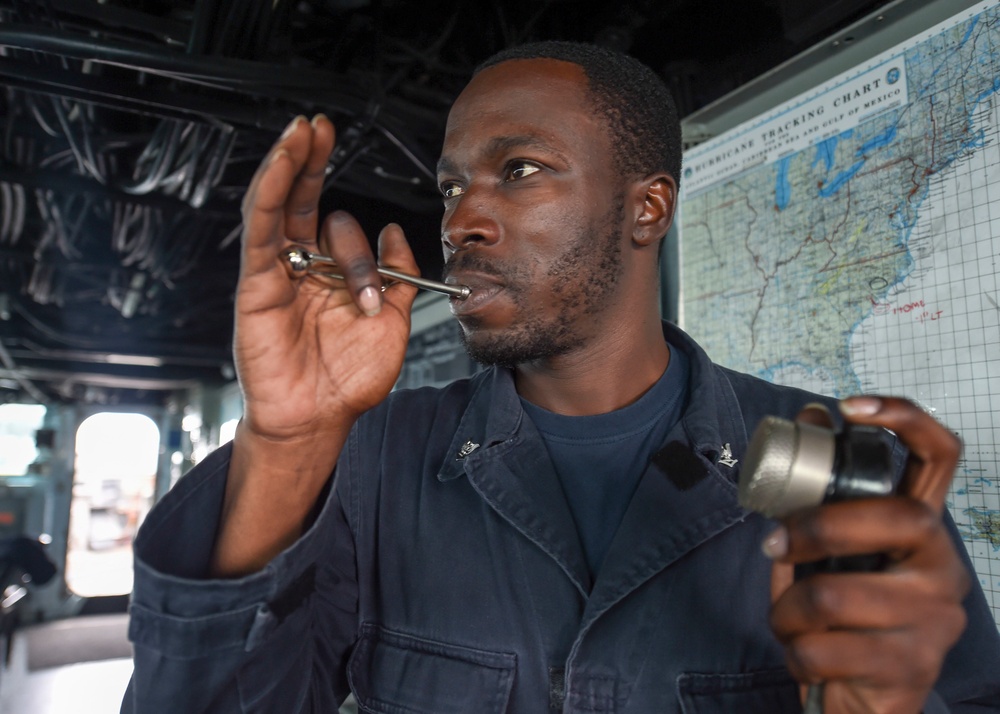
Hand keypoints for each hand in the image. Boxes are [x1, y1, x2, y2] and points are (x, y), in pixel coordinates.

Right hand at [235, 114, 418, 444]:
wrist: (322, 417)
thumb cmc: (350, 378)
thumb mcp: (392, 320)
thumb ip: (397, 275)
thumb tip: (396, 231)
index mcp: (330, 275)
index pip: (332, 220)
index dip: (335, 186)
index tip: (341, 147)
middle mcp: (301, 269)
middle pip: (300, 202)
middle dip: (309, 160)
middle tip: (318, 125)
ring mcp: (277, 275)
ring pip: (278, 210)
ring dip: (289, 168)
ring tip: (301, 133)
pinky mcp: (257, 285)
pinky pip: (259, 234)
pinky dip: (268, 197)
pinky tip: (279, 167)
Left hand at [767, 397, 970, 713]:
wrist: (862, 701)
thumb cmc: (843, 619)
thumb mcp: (829, 553)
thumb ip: (822, 497)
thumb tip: (812, 416)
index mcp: (922, 531)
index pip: (939, 456)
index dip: (902, 418)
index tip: (849, 406)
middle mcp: (943, 569)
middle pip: (892, 518)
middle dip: (814, 530)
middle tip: (774, 546)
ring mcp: (935, 620)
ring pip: (834, 596)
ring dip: (788, 611)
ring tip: (790, 620)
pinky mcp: (910, 668)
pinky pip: (822, 647)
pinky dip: (793, 649)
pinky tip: (806, 653)